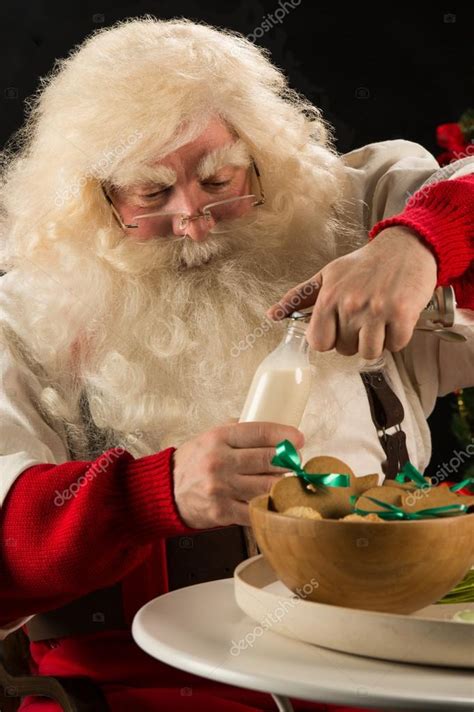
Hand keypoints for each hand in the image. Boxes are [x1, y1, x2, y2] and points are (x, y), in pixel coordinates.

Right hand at [172, 422, 303, 527]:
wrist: (166, 491)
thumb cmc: (193, 461)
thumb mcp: (209, 437)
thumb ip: (237, 432)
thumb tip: (272, 429)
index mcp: (219, 438)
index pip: (260, 432)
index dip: (284, 435)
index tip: (298, 439)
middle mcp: (220, 461)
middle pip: (269, 460)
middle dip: (288, 460)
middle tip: (294, 461)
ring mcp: (221, 488)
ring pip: (268, 486)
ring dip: (283, 484)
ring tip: (285, 480)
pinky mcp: (222, 511)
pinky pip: (257, 510)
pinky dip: (270, 506)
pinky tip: (275, 501)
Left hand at [266, 226, 437, 358]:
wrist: (406, 246)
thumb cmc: (365, 263)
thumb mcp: (327, 275)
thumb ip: (298, 297)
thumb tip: (272, 315)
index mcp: (329, 296)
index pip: (319, 342)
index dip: (330, 338)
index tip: (339, 327)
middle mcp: (351, 304)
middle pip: (345, 349)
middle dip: (354, 338)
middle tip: (364, 316)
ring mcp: (377, 310)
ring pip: (369, 353)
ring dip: (376, 341)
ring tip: (379, 319)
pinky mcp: (402, 314)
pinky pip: (395, 346)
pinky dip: (397, 337)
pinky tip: (396, 318)